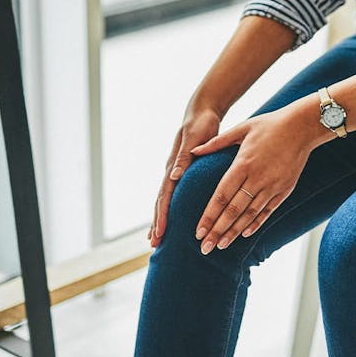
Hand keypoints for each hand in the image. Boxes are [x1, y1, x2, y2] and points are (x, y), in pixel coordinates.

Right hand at [150, 105, 221, 246]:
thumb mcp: (193, 138)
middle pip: (161, 202)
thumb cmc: (200, 124)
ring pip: (164, 200)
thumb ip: (184, 157)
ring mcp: (175, 172)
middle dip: (157, 223)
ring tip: (157, 238)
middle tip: (153, 244)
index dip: (162, 215)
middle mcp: (172, 172)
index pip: (165, 196)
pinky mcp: (182, 172)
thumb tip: (174, 176)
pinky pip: (173, 195)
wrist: (201, 112)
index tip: (160, 233)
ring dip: (160, 219)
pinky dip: (169, 208)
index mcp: (174, 166)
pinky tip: (172, 220)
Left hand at [189, 103, 321, 253]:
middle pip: (233, 211)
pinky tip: (244, 235)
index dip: (209, 216)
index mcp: (242, 164)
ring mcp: (272, 186)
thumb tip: (193, 150)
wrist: (303, 127)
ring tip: (220, 246)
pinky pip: (268, 211)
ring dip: (234, 232)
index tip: (198, 232)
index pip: (221, 196)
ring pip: (250, 215)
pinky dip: (255, 224)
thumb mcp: (241, 128)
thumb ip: (216, 143)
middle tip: (204, 248)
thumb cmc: (270, 124)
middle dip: (217, 231)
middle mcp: (257, 178)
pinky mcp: (284, 189)